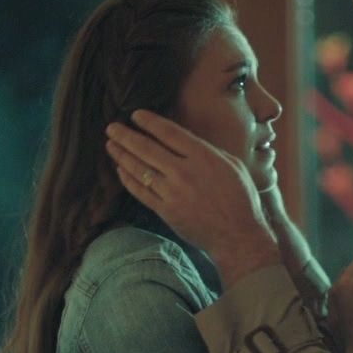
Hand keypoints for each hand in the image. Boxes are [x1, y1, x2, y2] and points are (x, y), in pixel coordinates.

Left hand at [107, 111, 278, 284]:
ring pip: (140, 169)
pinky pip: (141, 192)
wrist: (237, 236)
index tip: (136, 115)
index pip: (169, 133)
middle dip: (126, 136)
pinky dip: (128, 180)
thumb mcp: (233, 165)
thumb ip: (209, 151)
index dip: (149, 122)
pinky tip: (120, 170)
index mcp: (203, 156)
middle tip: (111, 127)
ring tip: (110, 145)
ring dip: (122, 155)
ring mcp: (172, 192)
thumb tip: (188, 142)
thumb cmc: (241, 199)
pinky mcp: (166, 211)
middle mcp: (184, 172)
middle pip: (147, 149)